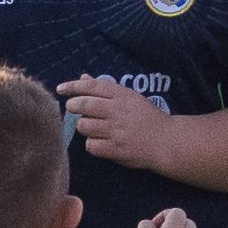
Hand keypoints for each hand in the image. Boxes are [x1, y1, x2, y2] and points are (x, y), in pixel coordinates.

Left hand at [58, 77, 181, 170]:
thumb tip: (83, 78)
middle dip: (73, 106)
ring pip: (84, 126)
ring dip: (83, 126)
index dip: (73, 86)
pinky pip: (91, 146)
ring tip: (92, 127)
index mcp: (122, 95)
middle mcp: (118, 111)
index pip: (92, 87)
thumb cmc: (146, 117)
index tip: (61, 89)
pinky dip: (92, 144)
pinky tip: (100, 142)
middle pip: (83, 105)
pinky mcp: (116, 149)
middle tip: (73, 109)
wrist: (166, 141)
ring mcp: (116, 131)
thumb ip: (105, 89)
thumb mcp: (129, 97)